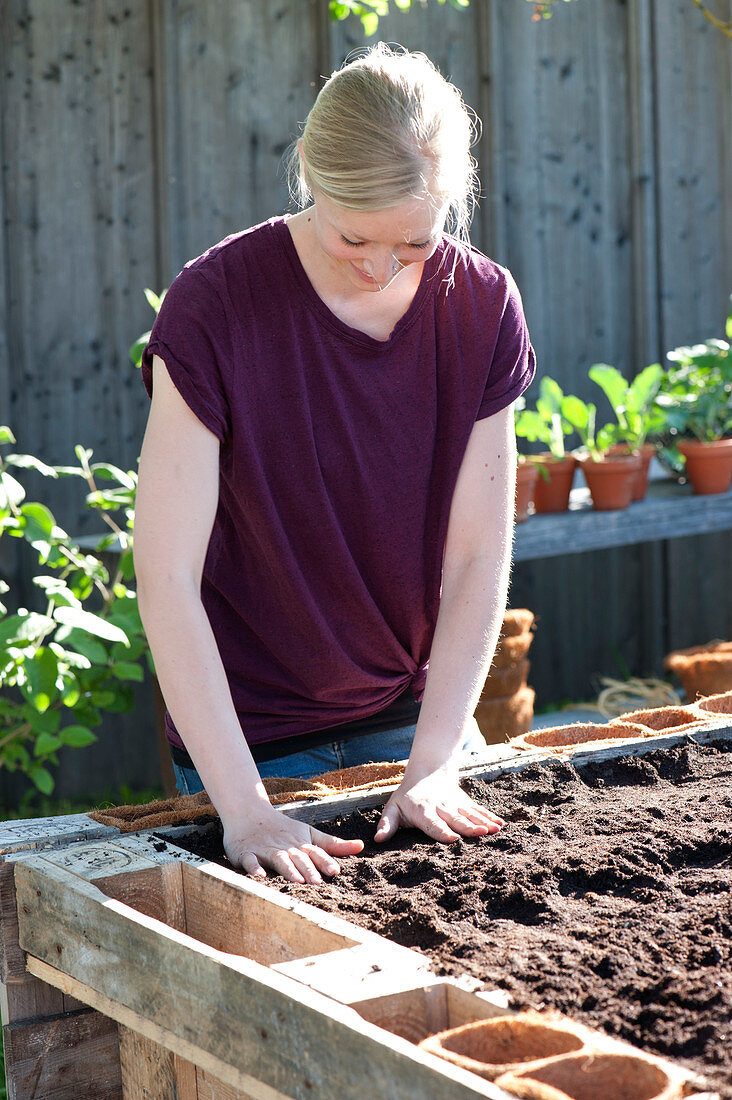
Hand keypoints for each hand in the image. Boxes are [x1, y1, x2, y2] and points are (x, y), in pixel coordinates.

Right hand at [223, 804, 363, 883]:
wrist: (249, 814)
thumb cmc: (283, 829)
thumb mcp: (309, 834)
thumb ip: (333, 844)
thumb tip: (361, 846)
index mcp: (300, 844)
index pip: (314, 853)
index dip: (324, 861)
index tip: (335, 871)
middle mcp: (285, 847)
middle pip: (298, 858)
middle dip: (308, 869)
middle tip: (317, 883)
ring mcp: (266, 849)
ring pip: (278, 859)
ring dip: (287, 869)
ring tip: (296, 880)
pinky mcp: (246, 852)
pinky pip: (250, 860)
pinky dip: (254, 867)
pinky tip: (260, 876)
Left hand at [374, 766, 503, 843]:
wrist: (426, 771)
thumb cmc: (406, 797)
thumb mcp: (392, 808)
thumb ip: (386, 824)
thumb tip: (377, 839)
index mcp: (422, 811)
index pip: (432, 823)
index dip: (442, 831)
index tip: (452, 839)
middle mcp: (440, 807)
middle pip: (454, 819)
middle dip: (467, 827)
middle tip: (480, 834)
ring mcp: (454, 804)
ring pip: (469, 814)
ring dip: (482, 822)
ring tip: (494, 829)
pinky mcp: (464, 802)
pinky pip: (477, 810)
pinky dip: (489, 816)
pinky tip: (499, 824)